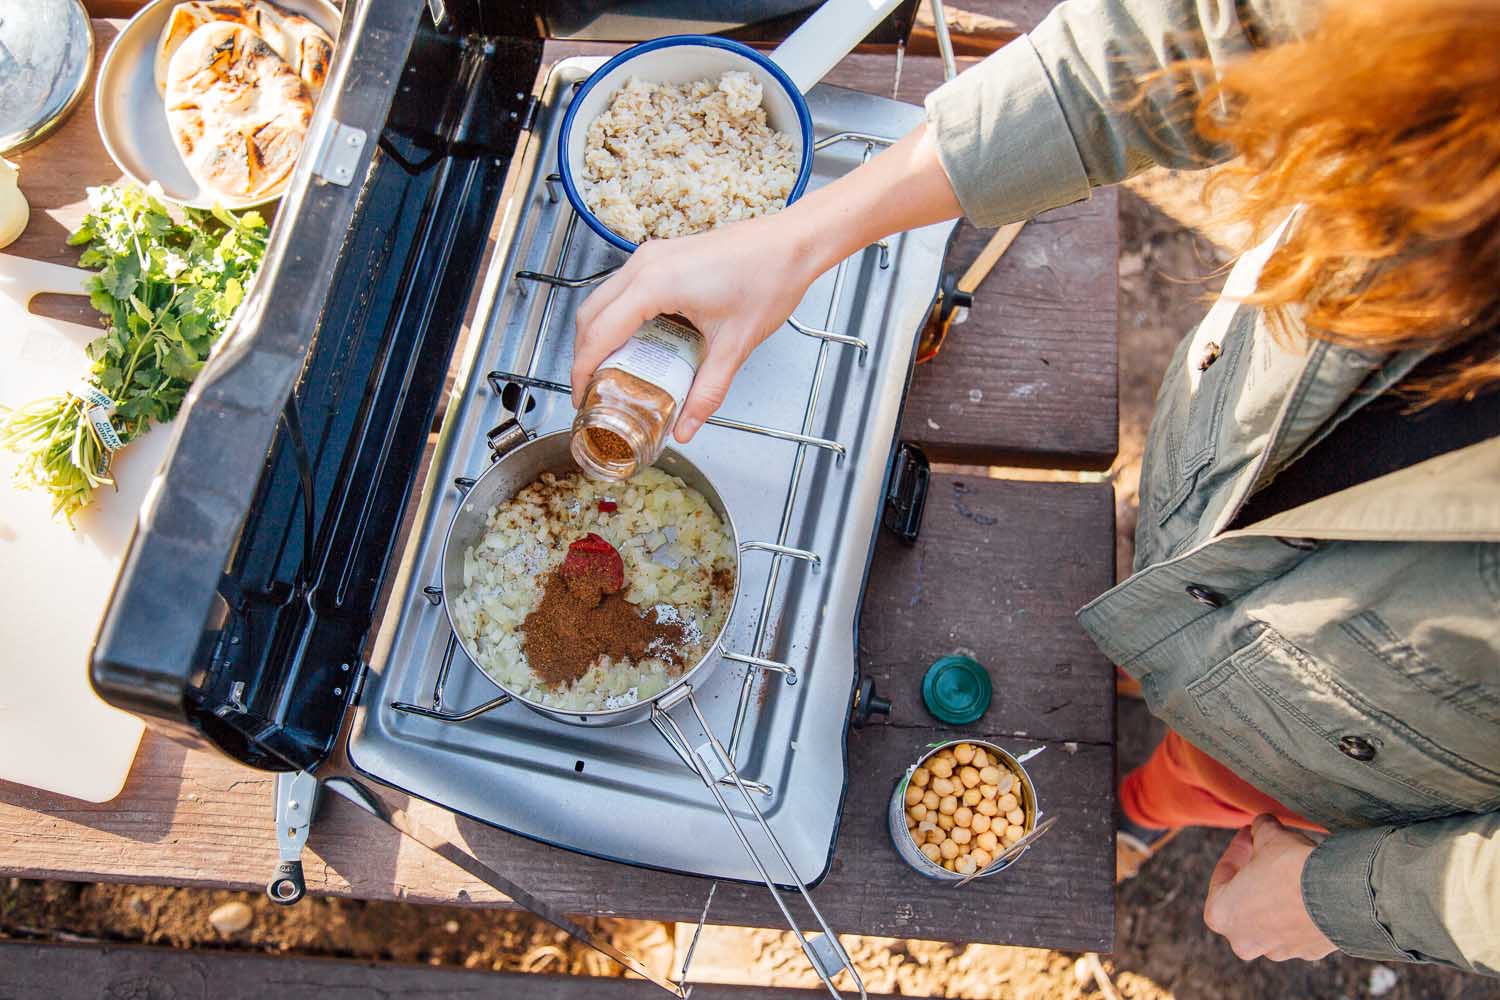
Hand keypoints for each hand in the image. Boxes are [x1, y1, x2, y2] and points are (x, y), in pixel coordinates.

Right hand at [571, 124, 962, 443]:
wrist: (792, 242)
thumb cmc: (768, 279)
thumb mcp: (735, 346)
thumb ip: (707, 391)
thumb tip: (686, 427)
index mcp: (655, 284)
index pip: (599, 333)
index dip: (583, 370)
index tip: (582, 398)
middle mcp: (645, 265)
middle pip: (590, 315)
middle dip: (584, 355)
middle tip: (593, 391)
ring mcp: (652, 256)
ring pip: (603, 299)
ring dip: (599, 334)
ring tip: (610, 371)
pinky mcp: (663, 255)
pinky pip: (623, 288)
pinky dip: (617, 317)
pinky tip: (635, 343)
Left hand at [1203, 814, 1336, 961]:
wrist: (1341, 896)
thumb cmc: (1291, 867)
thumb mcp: (1269, 835)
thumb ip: (1259, 830)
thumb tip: (1262, 825)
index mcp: (1220, 913)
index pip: (1223, 873)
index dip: (1238, 847)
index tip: (1249, 833)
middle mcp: (1244, 940)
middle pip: (1245, 899)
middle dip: (1255, 873)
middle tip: (1266, 849)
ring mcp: (1278, 951)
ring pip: (1271, 917)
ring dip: (1278, 893)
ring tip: (1292, 868)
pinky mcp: (1308, 952)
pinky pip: (1299, 928)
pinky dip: (1302, 910)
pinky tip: (1312, 889)